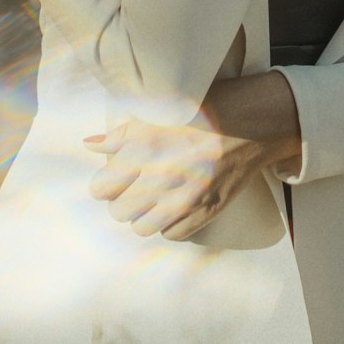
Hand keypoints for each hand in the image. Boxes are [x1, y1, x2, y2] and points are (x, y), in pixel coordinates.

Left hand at [83, 112, 266, 240]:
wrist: (252, 124)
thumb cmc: (205, 110)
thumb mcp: (160, 111)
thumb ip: (122, 131)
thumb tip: (91, 143)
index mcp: (145, 149)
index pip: (101, 188)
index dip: (106, 182)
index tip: (115, 176)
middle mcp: (161, 179)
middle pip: (119, 212)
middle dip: (123, 199)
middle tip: (137, 183)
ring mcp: (184, 200)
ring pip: (142, 227)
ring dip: (144, 213)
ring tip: (156, 195)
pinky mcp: (204, 214)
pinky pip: (171, 234)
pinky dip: (170, 222)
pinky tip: (176, 202)